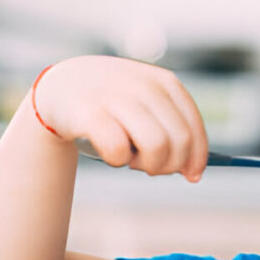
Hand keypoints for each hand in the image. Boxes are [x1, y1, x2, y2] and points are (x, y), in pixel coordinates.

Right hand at [33, 55, 207, 181]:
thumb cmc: (113, 104)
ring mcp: (117, 96)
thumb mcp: (148, 106)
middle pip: (180, 141)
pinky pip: (119, 151)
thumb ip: (172, 131)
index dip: (197, 157)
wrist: (61, 85)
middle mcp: (145, 86)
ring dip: (148, 165)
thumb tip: (193, 172)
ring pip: (157, 146)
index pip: (194, 126)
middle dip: (171, 165)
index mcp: (165, 82)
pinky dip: (118, 161)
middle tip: (152, 167)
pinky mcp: (90, 112)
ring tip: (132, 160)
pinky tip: (111, 153)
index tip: (193, 176)